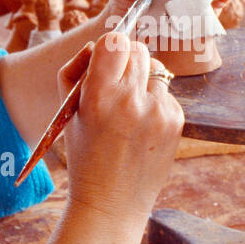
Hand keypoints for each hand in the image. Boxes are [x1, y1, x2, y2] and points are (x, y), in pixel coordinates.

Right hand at [57, 37, 184, 223]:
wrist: (111, 202)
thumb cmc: (85, 155)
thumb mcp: (67, 111)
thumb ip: (77, 69)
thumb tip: (99, 45)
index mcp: (99, 96)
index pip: (115, 41)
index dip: (110, 46)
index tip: (107, 59)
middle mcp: (131, 101)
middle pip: (138, 49)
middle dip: (127, 61)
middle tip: (117, 84)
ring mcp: (158, 111)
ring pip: (156, 68)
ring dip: (143, 80)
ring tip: (129, 109)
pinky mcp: (177, 121)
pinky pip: (166, 93)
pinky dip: (155, 101)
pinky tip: (142, 126)